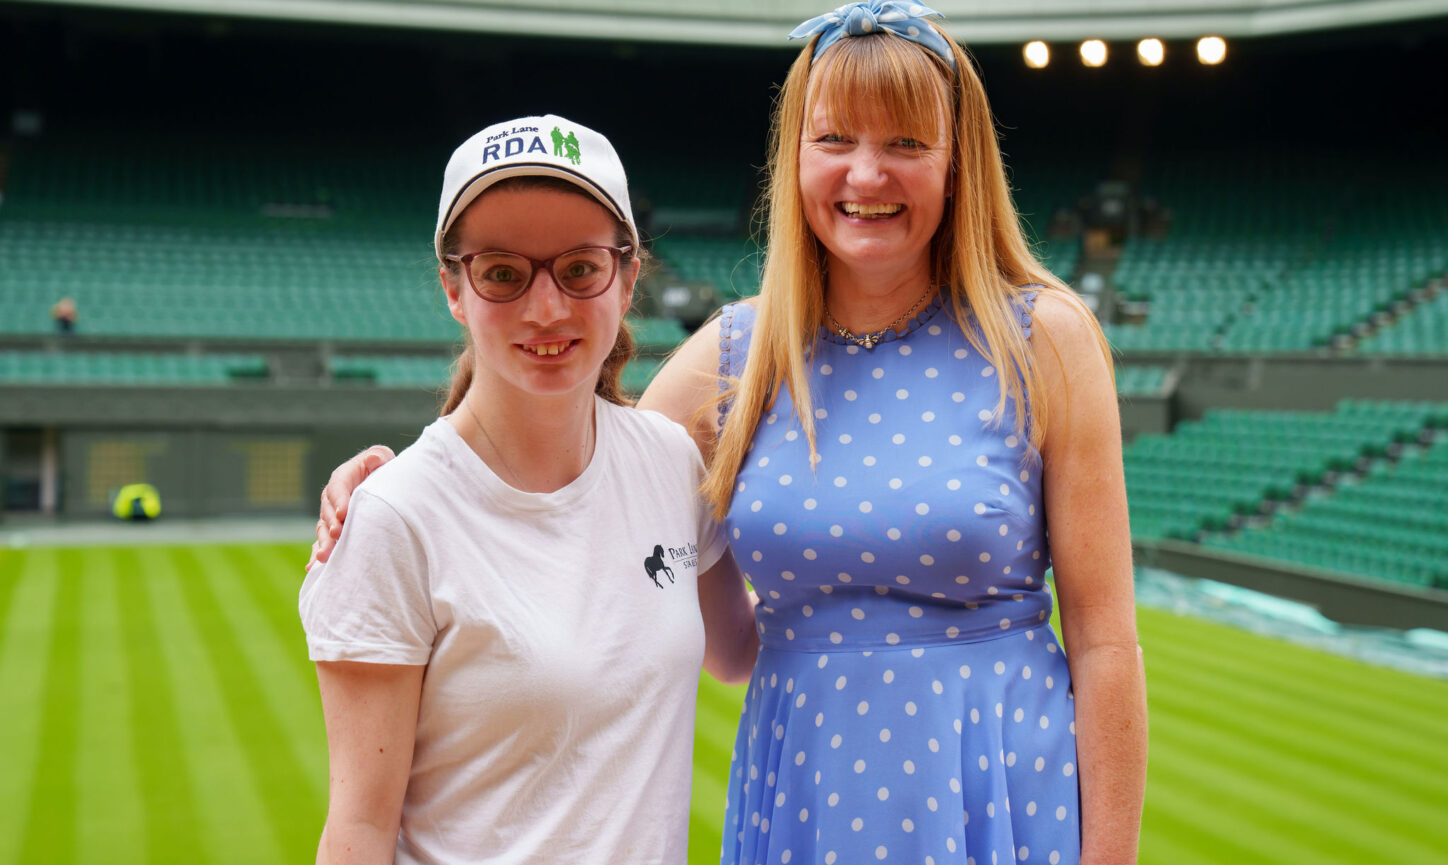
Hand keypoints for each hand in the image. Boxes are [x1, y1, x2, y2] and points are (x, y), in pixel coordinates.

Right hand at [307, 445, 395, 570]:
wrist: (381, 482)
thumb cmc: (382, 468)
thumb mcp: (382, 458)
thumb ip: (378, 458)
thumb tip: (375, 459)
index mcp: (342, 479)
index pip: (337, 489)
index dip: (339, 501)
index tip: (343, 514)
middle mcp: (332, 499)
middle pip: (327, 512)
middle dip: (331, 525)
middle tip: (336, 535)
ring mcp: (331, 516)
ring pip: (324, 530)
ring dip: (323, 543)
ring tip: (324, 557)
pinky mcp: (333, 531)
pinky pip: (323, 543)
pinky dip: (318, 554)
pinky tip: (313, 569)